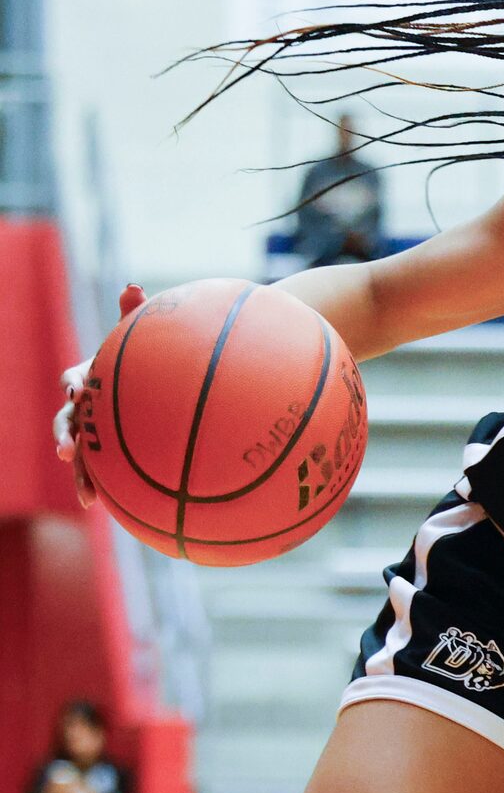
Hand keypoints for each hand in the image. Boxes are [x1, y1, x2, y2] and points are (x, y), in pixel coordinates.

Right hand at [56, 284, 145, 508]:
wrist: (149, 390)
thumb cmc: (140, 362)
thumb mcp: (136, 341)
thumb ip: (133, 315)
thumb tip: (134, 285)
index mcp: (88, 378)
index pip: (73, 379)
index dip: (73, 384)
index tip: (76, 390)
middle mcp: (83, 407)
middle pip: (66, 421)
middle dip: (65, 436)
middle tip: (67, 451)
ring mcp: (91, 432)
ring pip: (79, 453)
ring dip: (79, 474)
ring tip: (86, 496)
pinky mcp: (103, 453)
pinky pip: (99, 472)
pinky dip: (98, 488)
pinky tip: (101, 507)